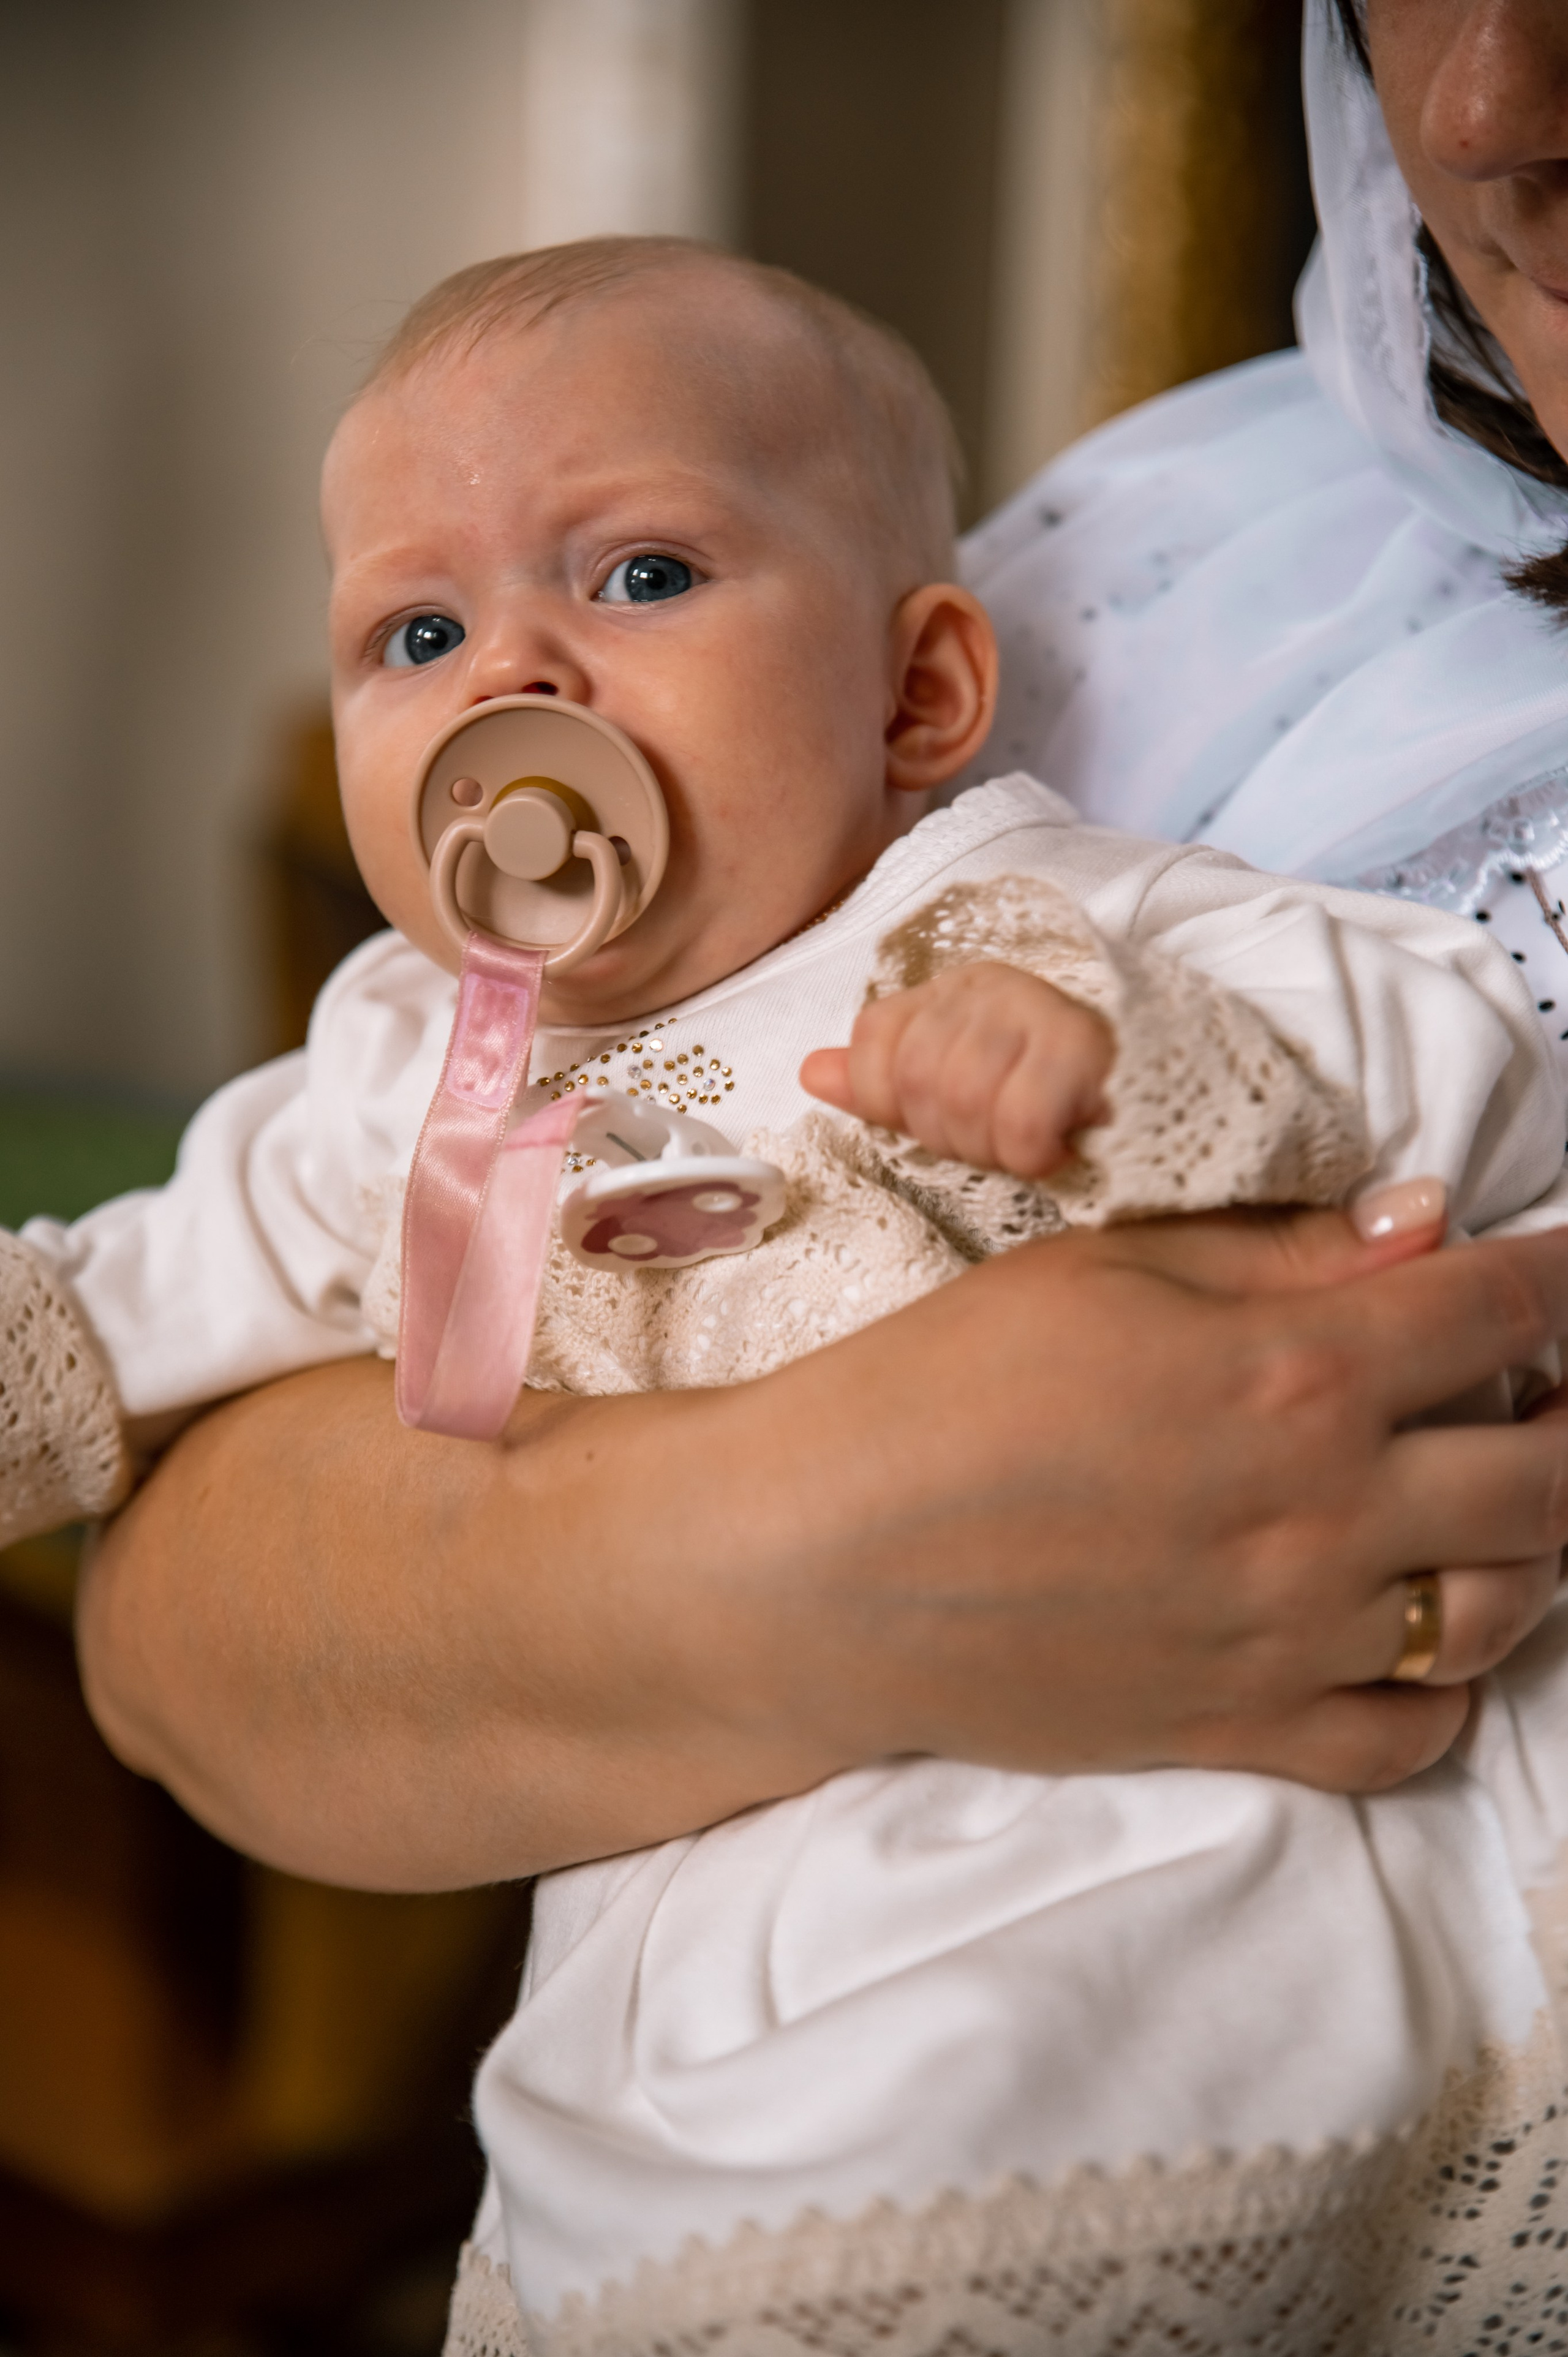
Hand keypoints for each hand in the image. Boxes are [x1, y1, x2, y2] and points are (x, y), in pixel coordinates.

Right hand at [77, 1192, 1567, 1890]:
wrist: (814, 1567)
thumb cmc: (934, 1389)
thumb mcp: (1097, 1272)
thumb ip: (1280, 1256)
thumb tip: (1423, 1229)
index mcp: (1291, 1374)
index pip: (1503, 1311)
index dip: (1557, 1277)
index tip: (1560, 1268)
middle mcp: (1326, 1513)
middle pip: (1550, 1472)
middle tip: (1530, 1386)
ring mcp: (1294, 1640)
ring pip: (1508, 1607)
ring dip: (1526, 1541)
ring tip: (1481, 1496)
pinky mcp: (1243, 1735)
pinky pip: (1414, 1735)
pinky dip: (1449, 1685)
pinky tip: (1420, 1630)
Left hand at [800, 962, 1113, 1176]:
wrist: (1163, 1105)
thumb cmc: (1050, 1106)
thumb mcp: (954, 1096)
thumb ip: (881, 1084)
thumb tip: (810, 1072)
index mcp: (949, 991)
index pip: (873, 1040)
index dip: (894, 1103)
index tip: (947, 1123)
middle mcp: (988, 984)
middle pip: (916, 1080)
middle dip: (953, 1135)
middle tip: (1000, 1140)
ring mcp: (1036, 1006)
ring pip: (963, 1100)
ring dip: (995, 1148)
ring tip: (1032, 1143)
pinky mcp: (1082, 1045)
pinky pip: (1020, 1121)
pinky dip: (1033, 1154)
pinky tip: (1061, 1147)